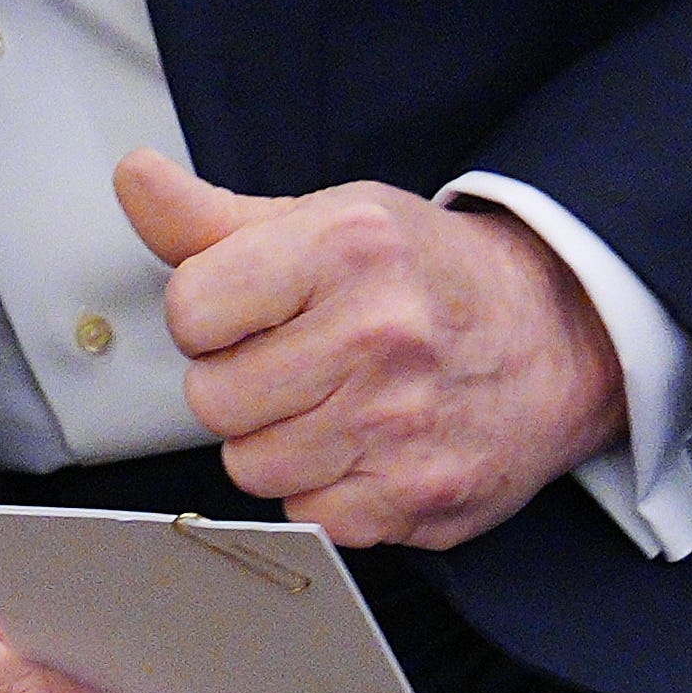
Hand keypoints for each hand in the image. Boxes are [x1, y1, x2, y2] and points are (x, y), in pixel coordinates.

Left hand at [115, 150, 622, 548]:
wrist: (557, 336)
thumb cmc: (421, 274)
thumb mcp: (323, 220)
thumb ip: (210, 218)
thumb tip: (134, 177)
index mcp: (344, 249)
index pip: (189, 310)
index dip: (206, 316)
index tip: (249, 311)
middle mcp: (378, 335)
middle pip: (211, 397)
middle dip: (237, 381)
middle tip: (295, 360)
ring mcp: (403, 424)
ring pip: (250, 464)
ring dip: (275, 441)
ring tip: (330, 401)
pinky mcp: (422, 498)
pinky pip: (308, 515)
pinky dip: (322, 490)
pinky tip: (362, 447)